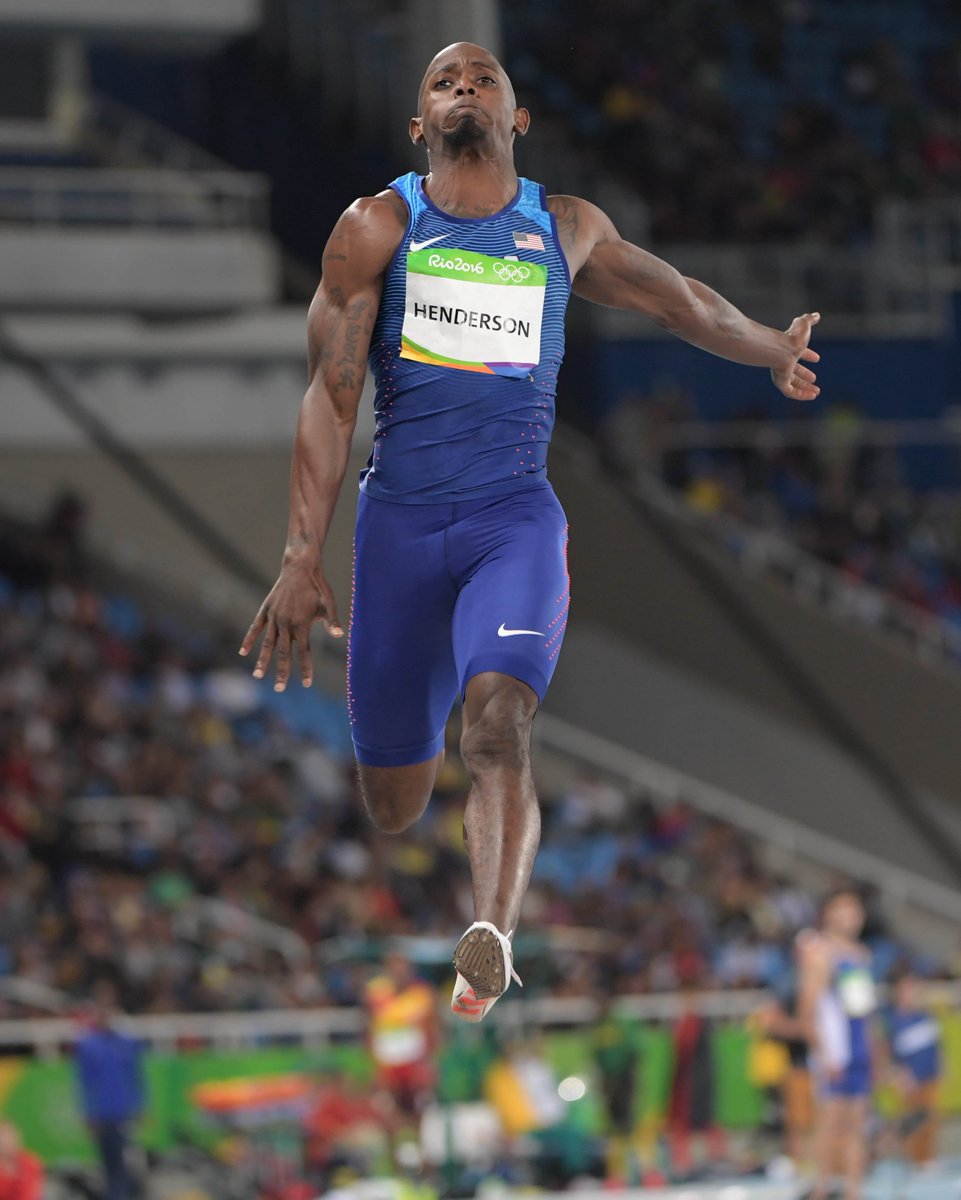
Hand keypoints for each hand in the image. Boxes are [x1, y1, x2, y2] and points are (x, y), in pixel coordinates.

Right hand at [239, 560, 342, 690]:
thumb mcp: (329, 603)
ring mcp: (274, 617)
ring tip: (258, 676)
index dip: (305, 668)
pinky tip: (243, 651)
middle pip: (283, 653)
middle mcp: (286, 623)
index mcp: (302, 624)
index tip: (306, 684)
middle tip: (279, 689)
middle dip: (282, 672)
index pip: (304, 652)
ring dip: (262, 660)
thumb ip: (332, 620)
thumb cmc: (318, 586)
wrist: (300, 566)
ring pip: (267, 643)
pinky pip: (255, 628)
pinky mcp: (266, 609)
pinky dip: (249, 639)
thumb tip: (339, 636)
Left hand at [772, 312, 820, 400]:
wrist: (782, 349)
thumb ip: (809, 319)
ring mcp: (781, 372)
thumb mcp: (804, 325)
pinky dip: (801, 395)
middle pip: (795, 370)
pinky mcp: (780, 382)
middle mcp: (784, 361)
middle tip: (814, 378)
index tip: (817, 358)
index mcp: (789, 349)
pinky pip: (791, 392)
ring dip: (805, 387)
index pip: (799, 352)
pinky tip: (812, 396)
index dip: (808, 355)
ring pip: (793, 383)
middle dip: (804, 375)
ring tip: (816, 391)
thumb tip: (816, 315)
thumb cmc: (792, 337)